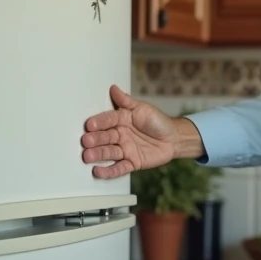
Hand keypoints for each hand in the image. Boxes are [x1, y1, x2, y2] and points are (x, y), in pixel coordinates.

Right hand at [80, 85, 199, 177]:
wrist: (174, 138)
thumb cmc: (158, 121)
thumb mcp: (143, 108)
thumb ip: (127, 101)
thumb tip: (113, 88)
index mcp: (120, 120)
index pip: (108, 120)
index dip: (99, 122)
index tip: (90, 124)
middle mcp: (119, 135)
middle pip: (105, 137)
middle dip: (95, 140)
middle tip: (86, 141)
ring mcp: (124, 150)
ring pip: (109, 153)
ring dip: (98, 155)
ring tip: (87, 156)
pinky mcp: (131, 163)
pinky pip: (118, 168)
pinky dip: (108, 171)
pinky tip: (98, 171)